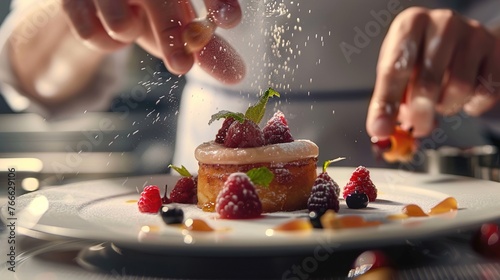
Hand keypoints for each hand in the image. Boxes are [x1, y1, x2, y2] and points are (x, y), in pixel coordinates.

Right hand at [61, 0, 243, 82]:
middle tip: (182, 67)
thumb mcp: (178, 25)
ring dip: (128, 33)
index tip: (230, 20)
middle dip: (172, 36)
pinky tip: (105, 26)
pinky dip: (103, 42)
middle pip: (158, 0)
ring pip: (120, 22)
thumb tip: (237, 76)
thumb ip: (207, 48)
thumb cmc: (148, 10)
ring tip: (128, 23)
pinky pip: (90, 32)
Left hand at [366, 7, 499, 138]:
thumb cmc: (421, 55)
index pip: (395, 68)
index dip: (386, 103)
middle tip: (416, 127)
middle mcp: (443, 23)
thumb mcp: (398, 68)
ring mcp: (473, 35)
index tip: (381, 129)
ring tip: (439, 100)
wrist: (462, 40)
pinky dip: (471, 105)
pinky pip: (484, 93)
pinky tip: (462, 95)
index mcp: (410, 24)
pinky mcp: (496, 50)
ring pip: (459, 89)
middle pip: (428, 82)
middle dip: (419, 114)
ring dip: (446, 107)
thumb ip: (388, 98)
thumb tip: (381, 128)